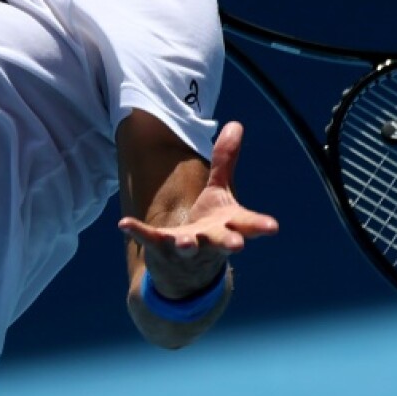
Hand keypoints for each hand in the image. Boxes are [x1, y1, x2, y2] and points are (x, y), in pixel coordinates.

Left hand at [118, 121, 278, 297]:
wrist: (187, 273)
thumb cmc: (211, 226)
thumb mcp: (220, 192)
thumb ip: (226, 160)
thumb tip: (236, 123)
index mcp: (229, 225)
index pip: (248, 225)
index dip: (260, 226)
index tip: (273, 227)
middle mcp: (211, 241)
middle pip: (222, 242)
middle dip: (229, 242)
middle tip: (237, 246)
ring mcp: (187, 249)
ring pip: (189, 248)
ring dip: (188, 245)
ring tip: (187, 243)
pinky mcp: (161, 250)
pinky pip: (149, 239)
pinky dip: (138, 230)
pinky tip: (123, 222)